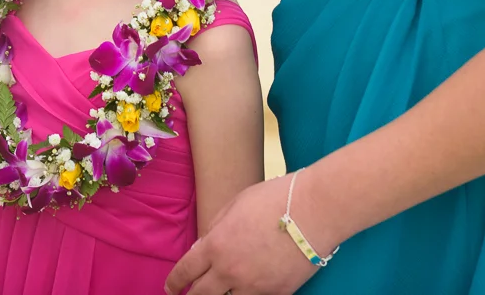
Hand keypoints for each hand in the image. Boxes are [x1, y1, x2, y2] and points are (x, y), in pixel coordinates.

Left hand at [166, 174, 323, 294]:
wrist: (314, 212)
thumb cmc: (275, 199)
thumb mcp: (235, 204)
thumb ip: (217, 227)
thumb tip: (205, 244)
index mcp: (216, 245)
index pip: (186, 271)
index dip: (174, 282)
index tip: (170, 287)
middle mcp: (230, 270)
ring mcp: (254, 285)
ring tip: (220, 291)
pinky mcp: (277, 293)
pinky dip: (249, 294)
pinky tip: (249, 288)